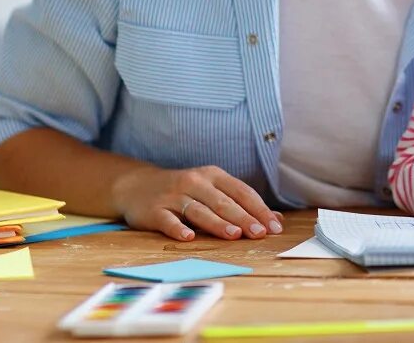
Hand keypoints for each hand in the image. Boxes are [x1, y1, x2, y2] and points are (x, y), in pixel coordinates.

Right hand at [111, 164, 283, 241]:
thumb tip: (276, 220)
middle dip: (243, 218)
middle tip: (259, 233)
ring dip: (217, 223)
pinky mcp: (154, 210)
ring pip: (199, 210)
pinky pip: (167, 220)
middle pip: (223, 202)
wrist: (137, 186)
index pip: (242, 192)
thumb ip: (241, 203)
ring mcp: (174, 195)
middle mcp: (195, 182)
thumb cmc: (184, 191)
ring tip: (234, 234)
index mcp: (213, 175)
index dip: (259, 209)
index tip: (274, 227)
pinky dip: (177, 228)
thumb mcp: (212, 190)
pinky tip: (188, 237)